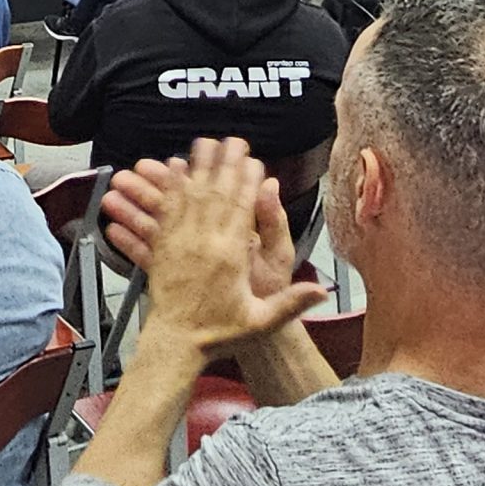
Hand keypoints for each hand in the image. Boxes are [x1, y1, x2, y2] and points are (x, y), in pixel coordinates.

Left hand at [132, 140, 324, 356]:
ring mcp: (180, 244)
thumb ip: (291, 303)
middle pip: (217, 193)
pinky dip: (171, 188)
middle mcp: (205, 244)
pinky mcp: (162, 249)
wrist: (175, 345)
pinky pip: (167, 211)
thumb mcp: (261, 322)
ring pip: (190, 195)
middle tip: (232, 139)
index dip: (248, 181)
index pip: (242, 209)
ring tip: (204, 143)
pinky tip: (172, 171)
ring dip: (198, 167)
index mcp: (231, 257)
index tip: (255, 160)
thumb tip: (322, 291)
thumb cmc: (218, 334)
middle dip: (226, 163)